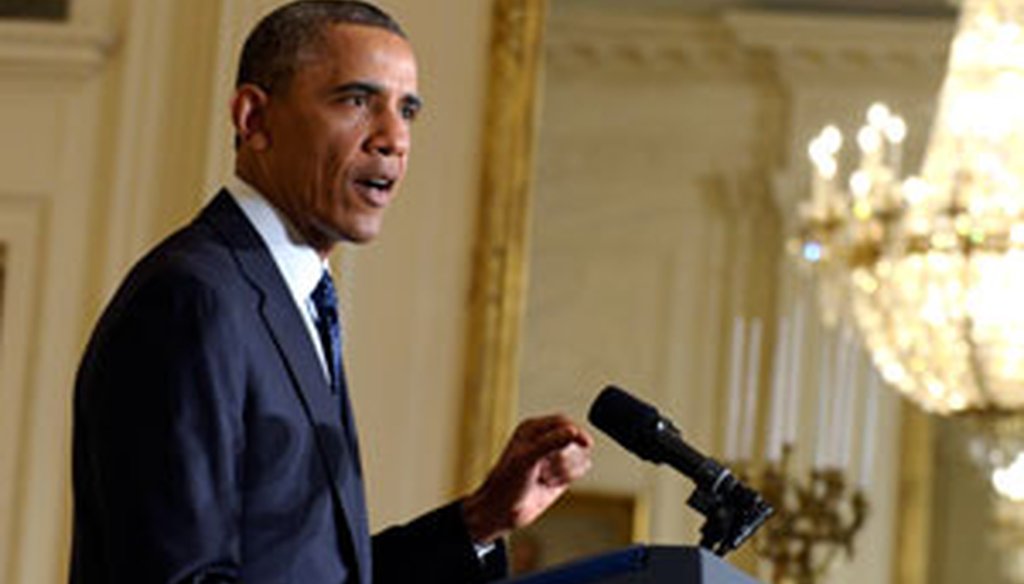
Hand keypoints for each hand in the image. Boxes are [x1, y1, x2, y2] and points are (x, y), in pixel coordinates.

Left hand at [462, 415, 592, 543]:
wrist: (503, 511)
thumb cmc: (507, 482)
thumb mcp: (527, 458)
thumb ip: (550, 442)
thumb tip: (573, 431)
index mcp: (533, 429)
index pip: (562, 422)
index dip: (576, 431)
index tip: (586, 444)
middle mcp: (545, 440)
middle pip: (573, 440)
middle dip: (562, 458)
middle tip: (543, 469)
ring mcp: (554, 457)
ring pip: (578, 455)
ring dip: (563, 470)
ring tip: (543, 478)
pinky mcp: (562, 473)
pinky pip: (579, 469)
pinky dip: (567, 478)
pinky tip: (550, 484)